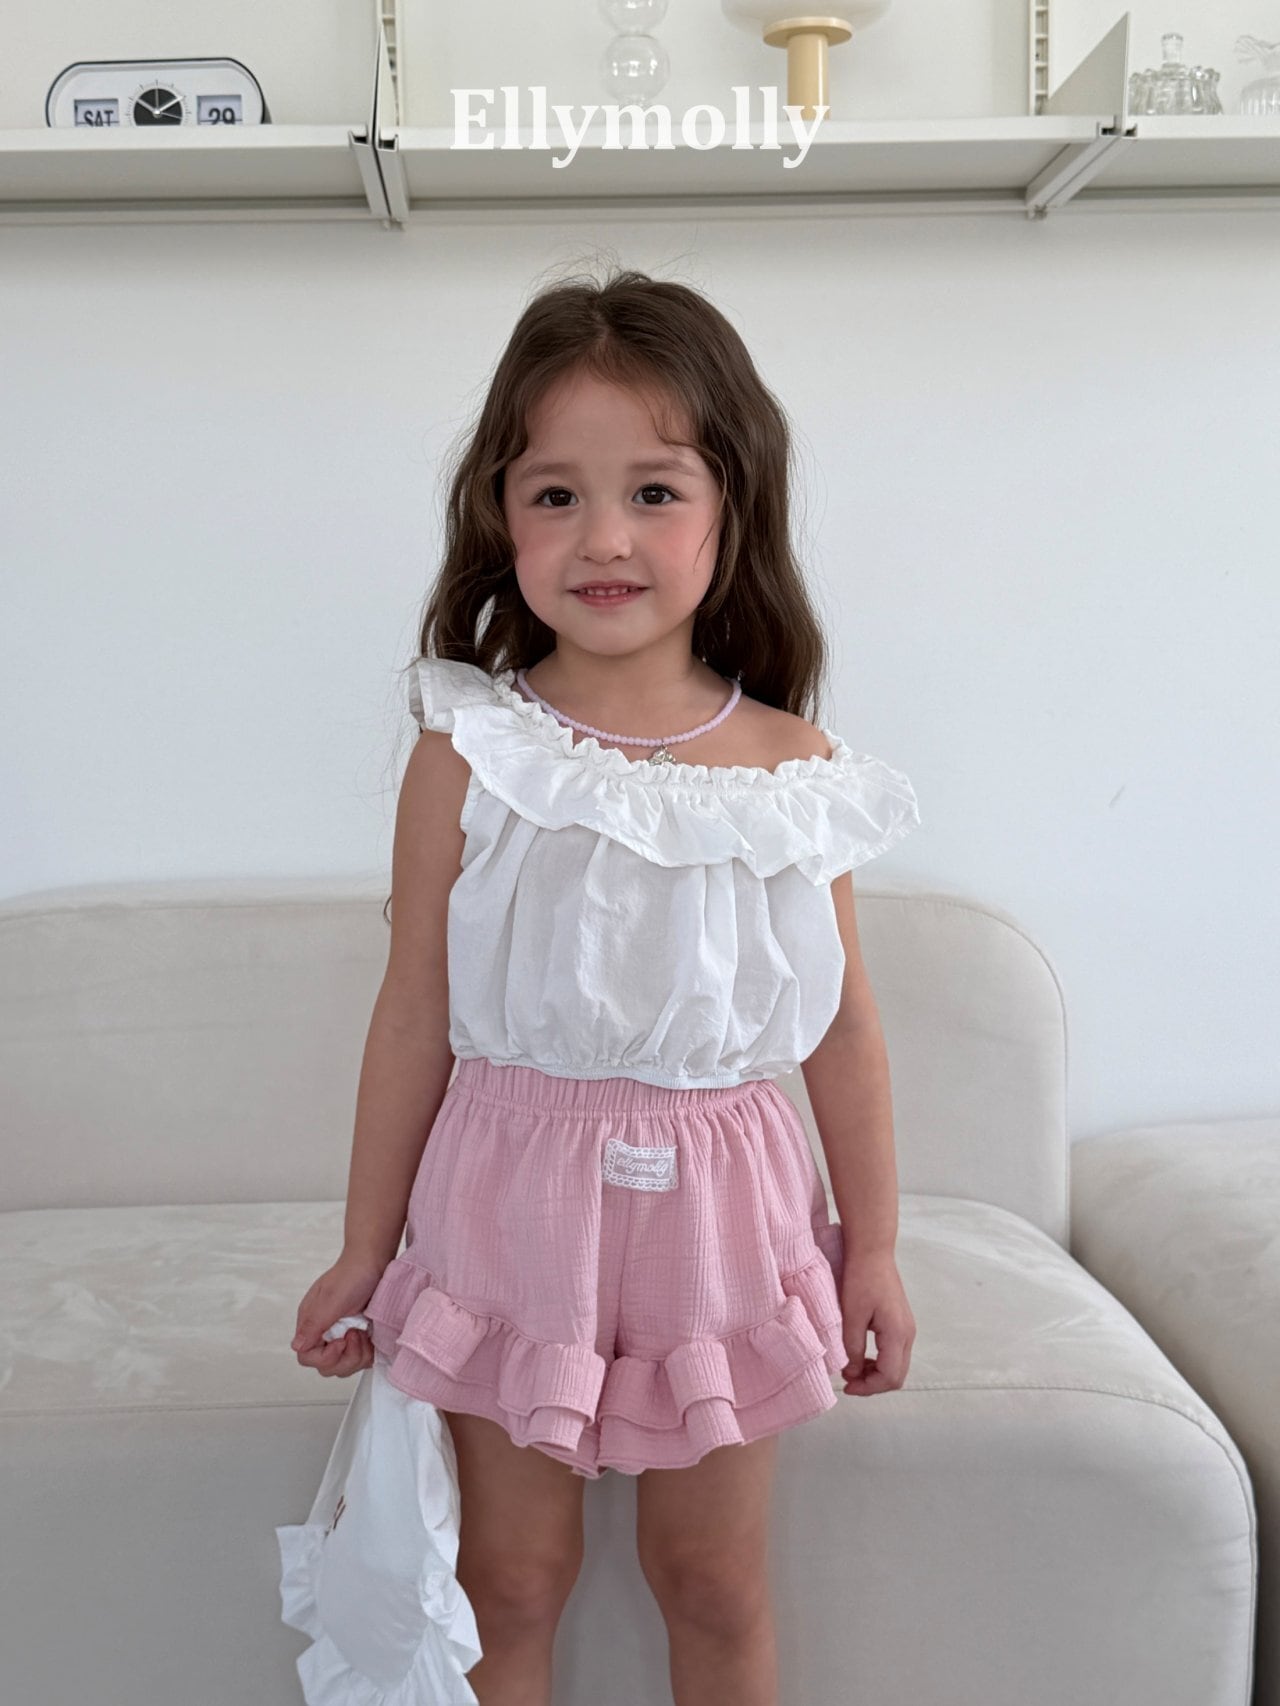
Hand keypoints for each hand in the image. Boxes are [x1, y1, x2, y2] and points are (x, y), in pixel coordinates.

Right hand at [291, 1250, 385, 1378]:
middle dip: (345, 1357)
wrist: (374, 1263)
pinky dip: (368, 1353)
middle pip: (327, 1367)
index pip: (307, 1357)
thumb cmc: (352, 1275)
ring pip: (344, 1367)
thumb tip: (297, 1346)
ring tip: (363, 1331)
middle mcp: (324, 1333)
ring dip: (357, 1354)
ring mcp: (342, 1337)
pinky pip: (360, 1360)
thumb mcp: (331, 1299)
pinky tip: (371, 1336)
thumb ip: (313, 1325)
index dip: (325, 1357)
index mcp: (312, 1324)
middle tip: (356, 1334)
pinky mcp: (359, 1339)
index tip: (341, 1341)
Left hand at [837, 1250, 914, 1396]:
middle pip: (897, 1376)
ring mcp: (907, 1328)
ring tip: (852, 1369)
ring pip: (897, 1366)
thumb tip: (853, 1373)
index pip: (890, 1377)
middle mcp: (908, 1334)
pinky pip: (895, 1352)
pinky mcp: (901, 1322)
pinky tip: (862, 1356)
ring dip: (876, 1373)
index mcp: (897, 1334)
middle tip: (848, 1382)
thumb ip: (853, 1348)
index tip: (846, 1386)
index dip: (868, 1388)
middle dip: (873, 1384)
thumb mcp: (851, 1316)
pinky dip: (880, 1361)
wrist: (872, 1251)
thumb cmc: (861, 1279)